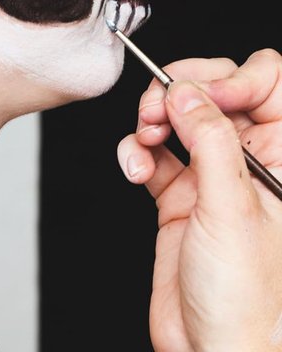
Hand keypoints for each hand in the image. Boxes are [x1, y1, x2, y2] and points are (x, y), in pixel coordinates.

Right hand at [117, 48, 281, 351]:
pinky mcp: (177, 192)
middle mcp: (248, 161)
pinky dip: (136, 151)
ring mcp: (210, 175)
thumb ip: (211, 142)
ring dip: (151, 121)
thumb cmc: (245, 299)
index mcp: (281, 159)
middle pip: (213, 91)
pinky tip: (135, 167)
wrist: (209, 350)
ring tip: (143, 139)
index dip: (233, 78)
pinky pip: (152, 150)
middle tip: (157, 109)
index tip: (200, 96)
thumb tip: (186, 92)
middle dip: (178, 93)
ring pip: (177, 116)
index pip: (267, 83)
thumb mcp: (232, 209)